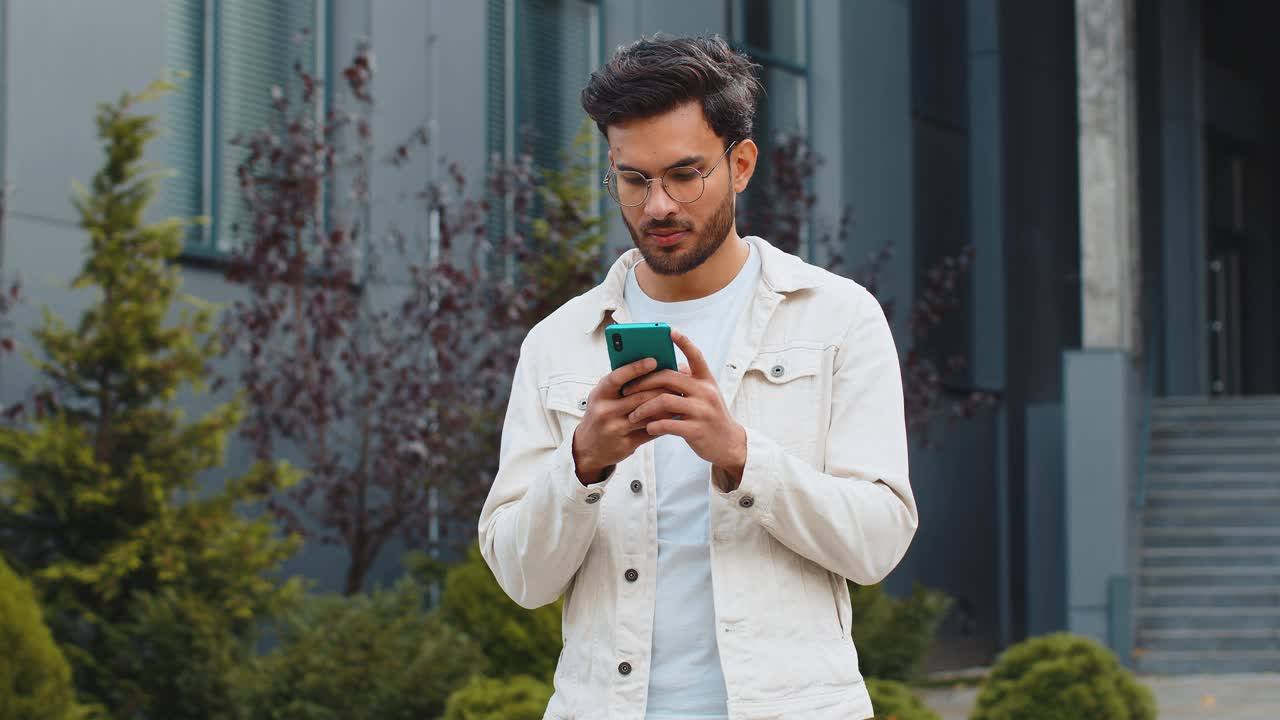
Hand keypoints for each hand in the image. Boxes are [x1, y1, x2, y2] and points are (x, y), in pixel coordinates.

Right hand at [571, 357, 673, 484]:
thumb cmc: (602, 415)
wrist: (589, 448)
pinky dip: (664, 422)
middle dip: (662, 388)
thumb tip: (652, 364)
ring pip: (648, 414)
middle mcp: (605, 410)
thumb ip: (623, 382)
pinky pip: (650, 431)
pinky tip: (674, 416)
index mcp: (599, 394)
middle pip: (639, 396)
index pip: (617, 377)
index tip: (653, 361)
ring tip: (680, 396)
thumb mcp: (604, 396)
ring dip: (667, 406)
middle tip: (679, 380)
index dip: (635, 368)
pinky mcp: (625, 444)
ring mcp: (615, 428)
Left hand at [621, 329, 747, 486]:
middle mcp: (705, 392)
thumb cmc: (711, 417)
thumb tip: (674, 365)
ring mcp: (701, 411)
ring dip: (643, 408)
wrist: (729, 444)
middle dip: (643, 382)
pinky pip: (668, 424)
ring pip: (664, 400)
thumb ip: (690, 380)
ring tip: (632, 415)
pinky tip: (648, 427)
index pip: (696, 356)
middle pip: (668, 378)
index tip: (670, 331)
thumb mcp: (706, 395)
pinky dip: (654, 425)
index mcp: (707, 381)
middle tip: (627, 390)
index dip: (684, 342)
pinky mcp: (696, 430)